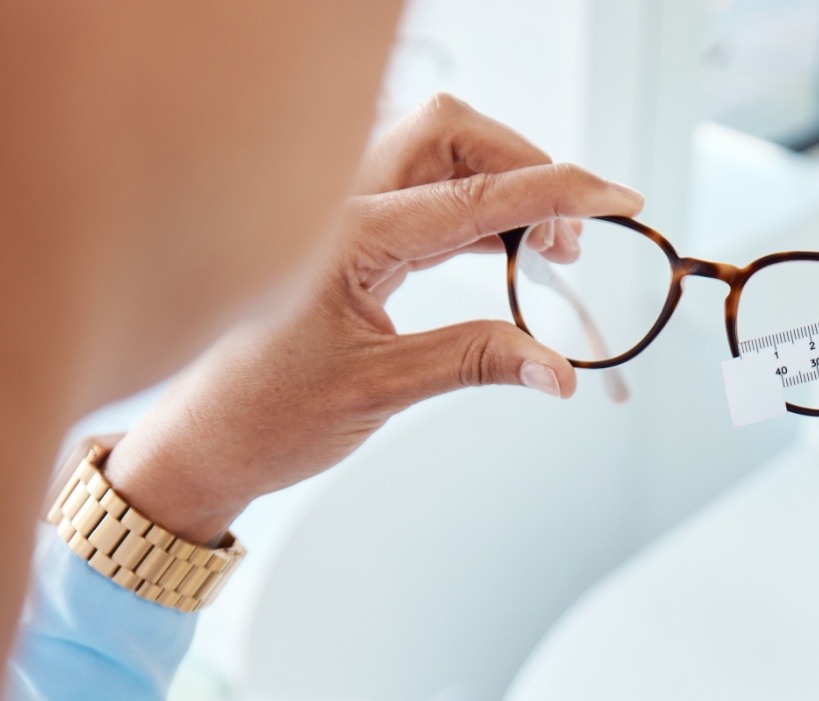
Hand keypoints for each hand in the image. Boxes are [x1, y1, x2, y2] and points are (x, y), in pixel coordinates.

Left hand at [101, 95, 642, 542]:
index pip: (473, 193)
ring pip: (436, 157)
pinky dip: (471, 214)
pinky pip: (419, 196)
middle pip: (451, 136)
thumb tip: (558, 369)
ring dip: (500, 188)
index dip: (557, 192)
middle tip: (566, 245)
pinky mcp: (344, 238)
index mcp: (346, 235)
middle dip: (524, 169)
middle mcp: (339, 207)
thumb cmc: (264, 417)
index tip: (618, 199)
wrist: (200, 445)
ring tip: (544, 252)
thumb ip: (474, 362)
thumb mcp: (379, 391)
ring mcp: (339, 217)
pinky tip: (501, 253)